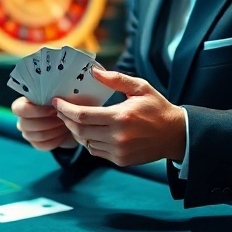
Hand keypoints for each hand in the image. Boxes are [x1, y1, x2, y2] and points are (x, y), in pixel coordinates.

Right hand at [10, 97, 77, 151]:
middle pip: (27, 124)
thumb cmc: (64, 104)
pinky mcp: (36, 144)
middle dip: (49, 122)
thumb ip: (55, 97)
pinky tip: (63, 133)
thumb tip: (56, 101)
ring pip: (38, 136)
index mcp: (24, 103)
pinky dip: (56, 140)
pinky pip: (44, 145)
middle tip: (63, 117)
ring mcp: (28, 133)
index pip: (18, 109)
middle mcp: (22, 119)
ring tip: (66, 124)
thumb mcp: (61, 96)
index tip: (53, 110)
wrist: (70, 119)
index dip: (35, 111)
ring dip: (55, 130)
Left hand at [52, 68, 185, 166]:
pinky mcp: (120, 160)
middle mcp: (118, 137)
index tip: (56, 102)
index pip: (82, 116)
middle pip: (79, 131)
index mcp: (120, 117)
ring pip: (85, 143)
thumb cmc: (157, 108)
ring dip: (76, 132)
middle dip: (66, 120)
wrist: (175, 135)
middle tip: (60, 111)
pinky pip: (96, 151)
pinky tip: (90, 132)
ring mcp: (118, 151)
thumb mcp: (140, 88)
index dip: (65, 109)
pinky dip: (89, 142)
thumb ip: (116, 80)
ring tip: (73, 120)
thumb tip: (93, 71)